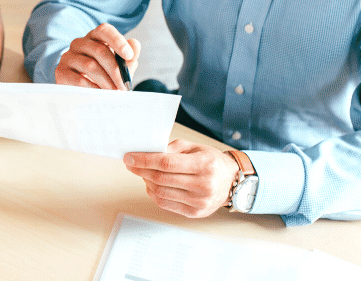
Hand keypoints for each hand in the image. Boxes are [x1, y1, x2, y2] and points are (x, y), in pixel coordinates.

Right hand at [55, 23, 140, 89]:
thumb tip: (135, 44)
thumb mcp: (119, 66)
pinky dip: (93, 88)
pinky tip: (100, 94)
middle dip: (115, 70)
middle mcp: (79, 43)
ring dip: (106, 81)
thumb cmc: (104, 74)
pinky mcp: (61, 71)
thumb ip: (129, 56)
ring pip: (90, 66)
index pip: (104, 30)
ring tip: (114, 92)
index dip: (117, 41)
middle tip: (124, 85)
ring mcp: (68, 56)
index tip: (129, 55)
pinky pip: (79, 80)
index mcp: (94, 37)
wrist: (81, 91)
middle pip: (99, 51)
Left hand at [123, 139, 240, 217]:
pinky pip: (166, 204)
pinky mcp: (195, 213)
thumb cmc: (211, 161)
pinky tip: (151, 185)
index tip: (129, 157)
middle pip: (161, 179)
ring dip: (146, 182)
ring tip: (143, 173)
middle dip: (141, 170)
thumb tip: (147, 153)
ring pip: (160, 193)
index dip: (144, 160)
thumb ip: (172, 148)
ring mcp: (199, 202)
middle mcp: (203, 185)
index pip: (166, 163)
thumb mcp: (194, 147)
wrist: (231, 181)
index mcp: (204, 165)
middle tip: (131, 164)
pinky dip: (154, 194)